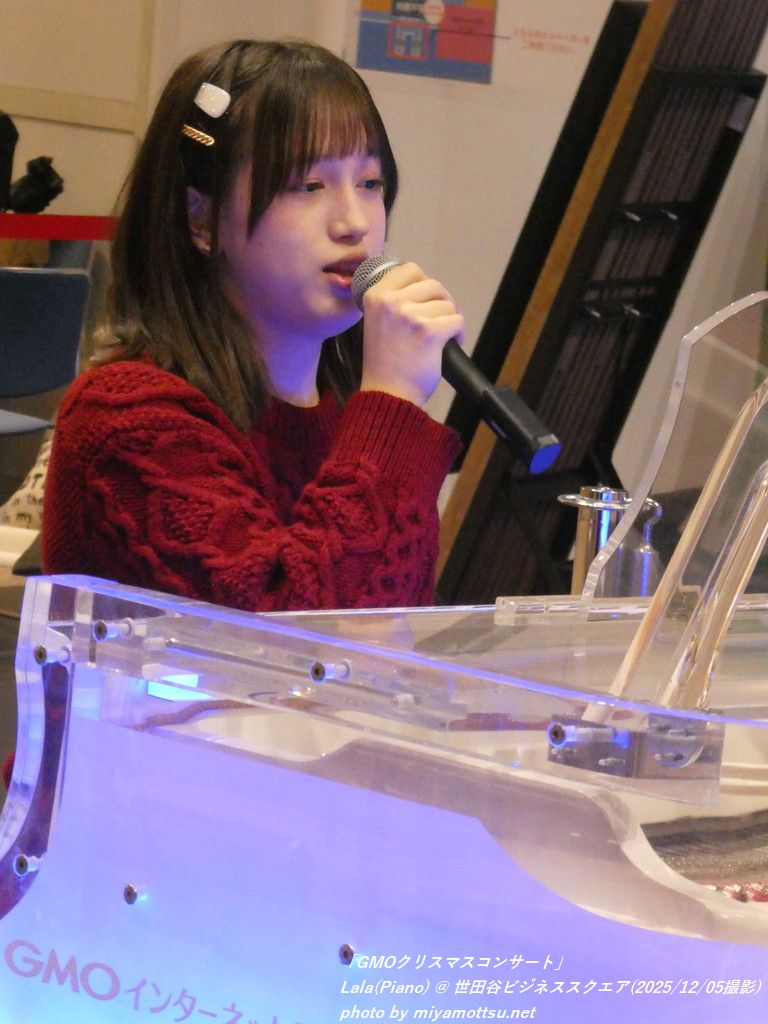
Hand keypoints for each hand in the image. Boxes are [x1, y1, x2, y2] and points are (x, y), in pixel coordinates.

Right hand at [359, 262, 463, 406]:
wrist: (387, 394)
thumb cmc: (385, 363)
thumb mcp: (377, 321)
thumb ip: (393, 301)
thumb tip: (423, 286)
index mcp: (375, 295)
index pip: (410, 270)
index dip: (423, 284)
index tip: (425, 302)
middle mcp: (390, 302)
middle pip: (433, 285)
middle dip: (441, 302)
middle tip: (438, 322)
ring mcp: (410, 316)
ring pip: (447, 304)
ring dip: (449, 320)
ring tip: (441, 338)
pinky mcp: (429, 332)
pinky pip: (457, 320)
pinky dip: (458, 334)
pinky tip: (449, 345)